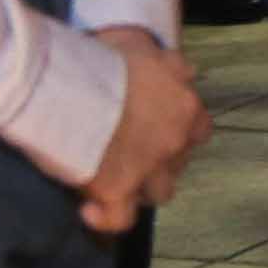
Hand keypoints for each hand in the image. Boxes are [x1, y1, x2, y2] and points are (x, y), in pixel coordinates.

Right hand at [74, 27, 211, 236]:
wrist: (68, 86)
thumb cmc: (102, 59)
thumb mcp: (144, 47)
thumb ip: (170, 63)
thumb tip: (187, 71)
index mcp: (185, 106)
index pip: (199, 129)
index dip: (179, 134)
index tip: (154, 131)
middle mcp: (175, 142)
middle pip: (177, 163)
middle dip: (159, 162)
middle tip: (129, 155)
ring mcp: (149, 170)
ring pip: (158, 193)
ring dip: (139, 189)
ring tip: (112, 181)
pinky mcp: (117, 192)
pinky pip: (119, 220)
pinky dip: (105, 218)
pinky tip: (88, 209)